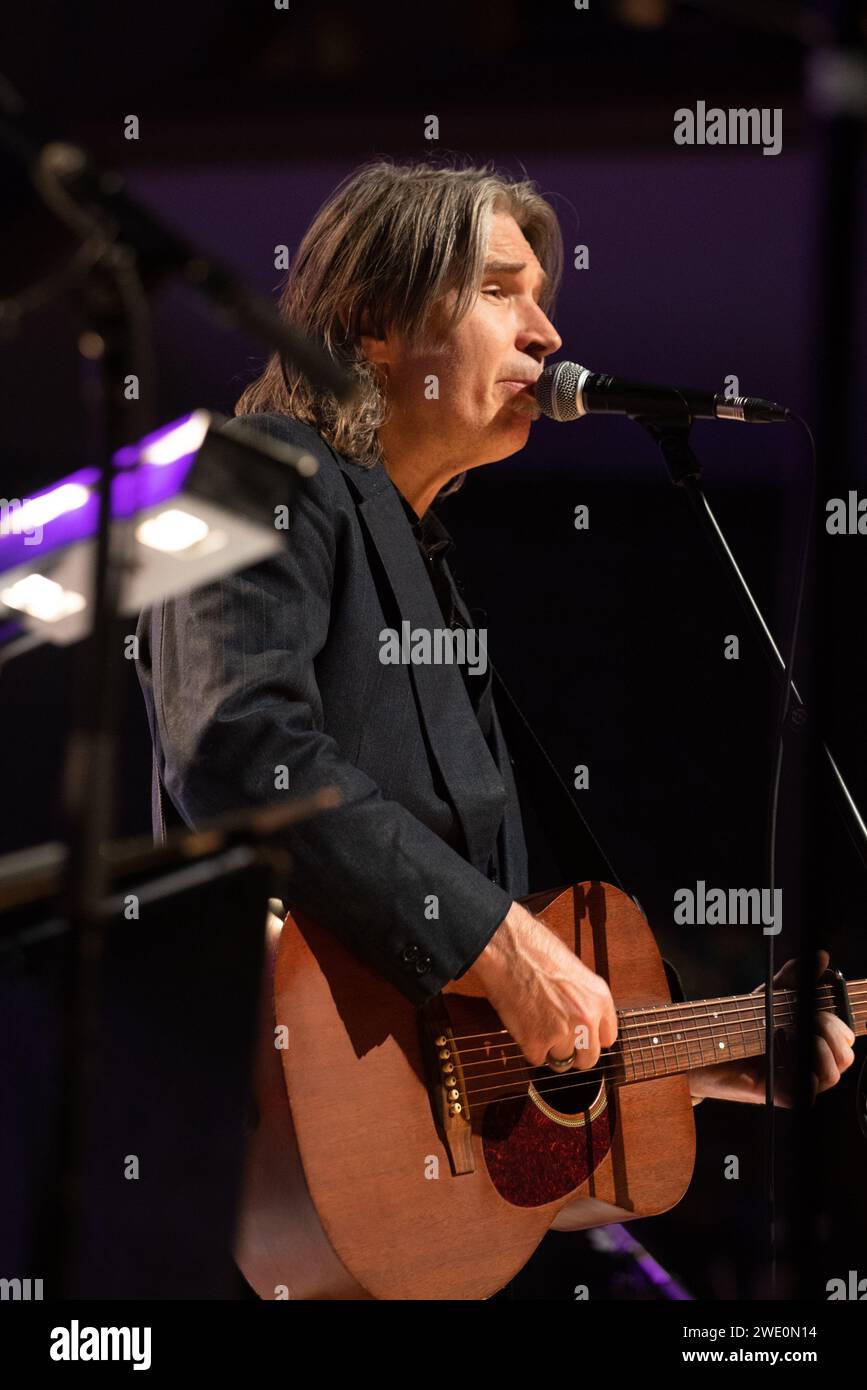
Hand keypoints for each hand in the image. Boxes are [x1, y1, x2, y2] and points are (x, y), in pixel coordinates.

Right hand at [461, 901, 617, 1071]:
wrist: (509, 949)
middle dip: (573, 1052)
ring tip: (535, 1023)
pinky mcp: (536, 1042)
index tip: (581, 1037)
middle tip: (557, 1039)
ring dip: (549, 1048)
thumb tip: (581, 1023)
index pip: (608, 1038)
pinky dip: (528, 1046)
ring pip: (561, 1061)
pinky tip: (523, 1024)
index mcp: (600, 999)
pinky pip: (536, 1058)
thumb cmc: (536, 950)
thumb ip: (583, 1001)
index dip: (592, 1038)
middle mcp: (586, 1019)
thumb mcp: (575, 972)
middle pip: (589, 1059)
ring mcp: (562, 1033)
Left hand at [689, 950, 856, 1105]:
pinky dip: (799, 1071)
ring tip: (789, 1034)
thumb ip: (795, 976)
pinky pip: (807, 1093)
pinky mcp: (782, 1096)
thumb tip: (822, 956)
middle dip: (830, 1031)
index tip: (817, 1009)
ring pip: (833, 1074)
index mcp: (815, 1041)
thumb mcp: (771, 994)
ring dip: (816, 1049)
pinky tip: (778, 1053)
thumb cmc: (742, 1020)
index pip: (845, 1037)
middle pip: (845, 1055)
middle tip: (806, 1019)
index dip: (838, 1022)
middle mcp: (811, 1063)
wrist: (706, 1042)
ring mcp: (798, 1081)